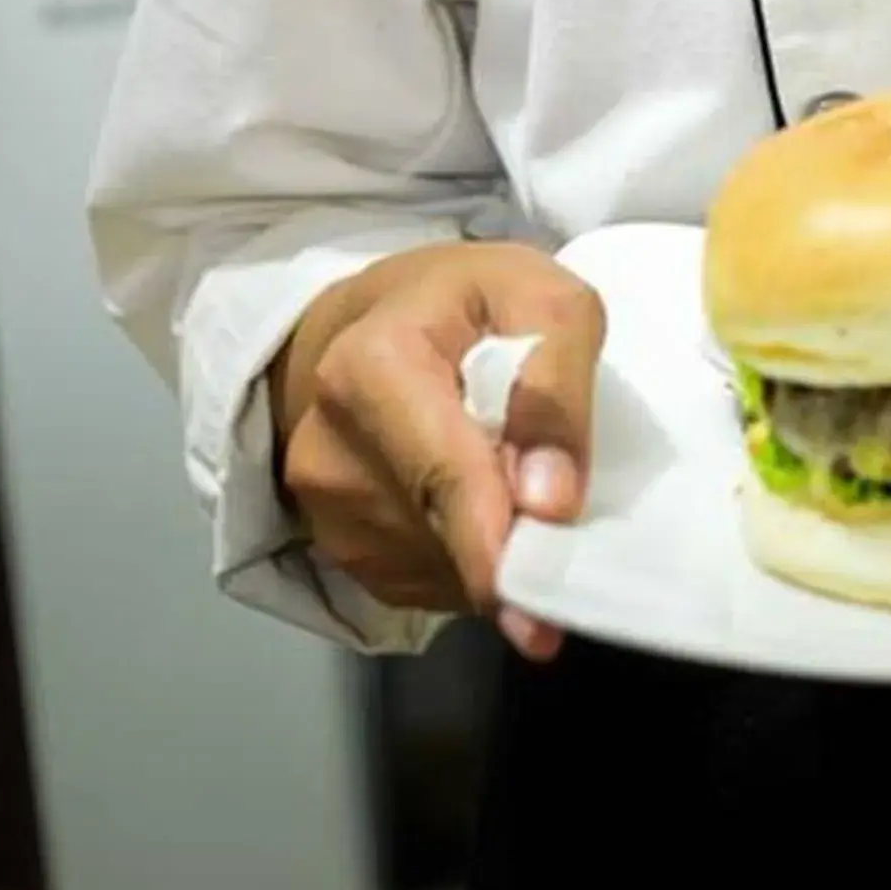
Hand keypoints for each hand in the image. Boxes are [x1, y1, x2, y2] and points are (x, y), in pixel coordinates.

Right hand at [270, 241, 604, 662]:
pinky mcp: (340, 557)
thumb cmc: (463, 301)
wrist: (372, 324)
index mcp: (369, 366)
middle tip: (565, 519)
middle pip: (446, 530)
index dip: (496, 538)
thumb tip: (550, 502)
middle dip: (517, 539)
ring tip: (509, 472)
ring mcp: (325, 514)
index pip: (440, 473)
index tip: (536, 594)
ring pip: (444, 567)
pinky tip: (479, 502)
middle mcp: (327, 451)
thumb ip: (556, 381)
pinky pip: (431, 584)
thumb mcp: (538, 295)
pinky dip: (472, 559)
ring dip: (498, 545)